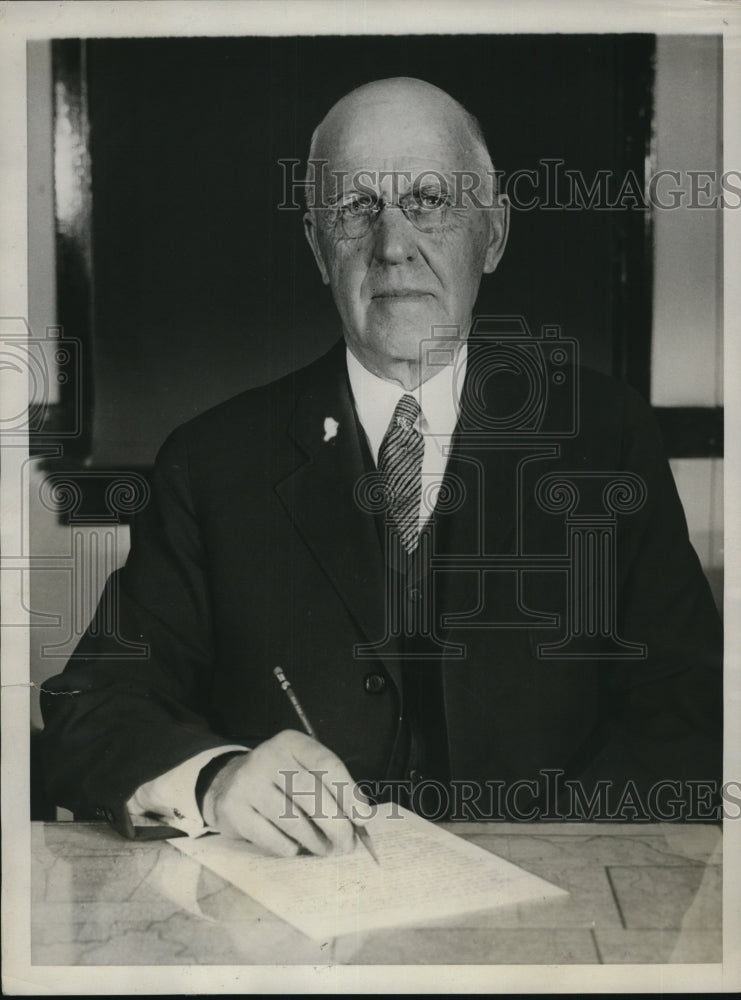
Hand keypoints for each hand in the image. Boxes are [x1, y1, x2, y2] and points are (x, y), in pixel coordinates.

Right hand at [201, 729, 371, 856]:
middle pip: (310, 793)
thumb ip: (329, 786)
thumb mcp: (301, 769)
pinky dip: (288, 847)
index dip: (348, 793)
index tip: (364, 818)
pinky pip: (269, 836)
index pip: (326, 764)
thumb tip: (360, 817)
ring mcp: (248, 782)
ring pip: (291, 818)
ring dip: (314, 840)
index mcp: (291, 742)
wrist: (226, 783)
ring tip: (325, 850)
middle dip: (335, 823)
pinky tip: (295, 849)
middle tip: (347, 844)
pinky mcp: (233, 809)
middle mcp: (268, 757)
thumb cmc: (278, 780)